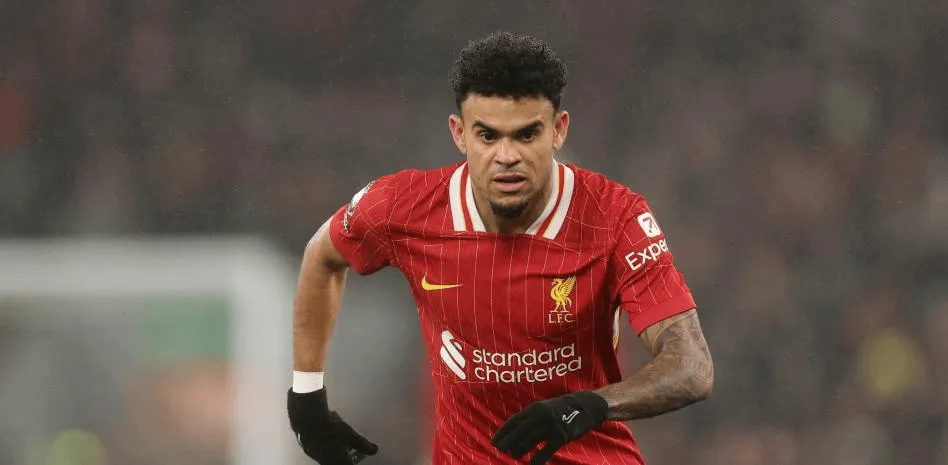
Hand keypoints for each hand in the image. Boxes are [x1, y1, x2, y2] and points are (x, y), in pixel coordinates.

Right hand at [287, 388, 378, 463]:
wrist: (308, 419)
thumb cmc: (331, 428)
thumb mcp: (352, 436)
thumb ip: (364, 445)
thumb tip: (374, 450)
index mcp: (338, 462)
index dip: (358, 459)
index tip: (360, 454)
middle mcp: (326, 462)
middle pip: (340, 462)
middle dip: (348, 455)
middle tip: (353, 448)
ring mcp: (316, 456)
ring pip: (330, 456)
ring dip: (338, 449)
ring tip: (342, 437)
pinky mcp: (308, 448)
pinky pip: (321, 449)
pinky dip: (328, 444)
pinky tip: (329, 432)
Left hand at [491, 390, 608, 464]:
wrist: (586, 406)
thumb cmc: (561, 410)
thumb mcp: (543, 408)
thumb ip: (530, 418)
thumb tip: (513, 432)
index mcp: (534, 408)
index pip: (513, 421)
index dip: (502, 432)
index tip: (494, 441)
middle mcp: (540, 415)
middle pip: (519, 432)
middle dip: (507, 442)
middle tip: (500, 450)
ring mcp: (551, 425)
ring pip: (530, 441)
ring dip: (519, 451)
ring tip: (514, 456)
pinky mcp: (562, 436)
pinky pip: (546, 451)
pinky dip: (537, 459)